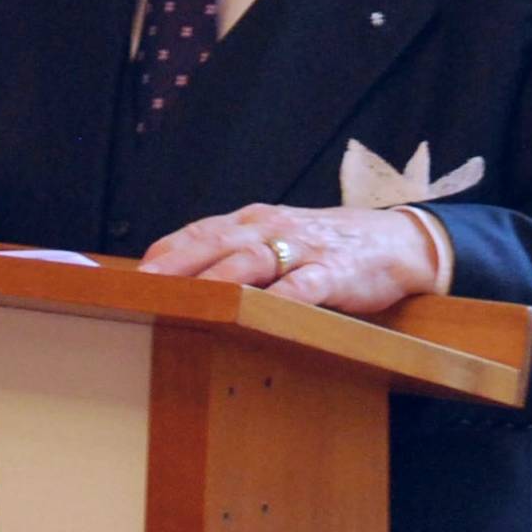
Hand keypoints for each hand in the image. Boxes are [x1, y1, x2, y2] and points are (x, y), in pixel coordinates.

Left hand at [140, 205, 439, 314]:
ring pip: (253, 260)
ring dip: (218, 279)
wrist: (397, 242)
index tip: (133, 276)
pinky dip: (281, 297)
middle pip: (216, 242)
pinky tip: (261, 311)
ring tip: (188, 297)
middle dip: (177, 264)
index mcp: (254, 221)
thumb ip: (237, 254)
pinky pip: (304, 285)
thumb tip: (182, 282)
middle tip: (144, 287)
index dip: (167, 252)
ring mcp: (303, 249)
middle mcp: (272, 228)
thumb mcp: (278, 240)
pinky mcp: (334, 272)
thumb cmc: (327, 246)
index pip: (200, 231)